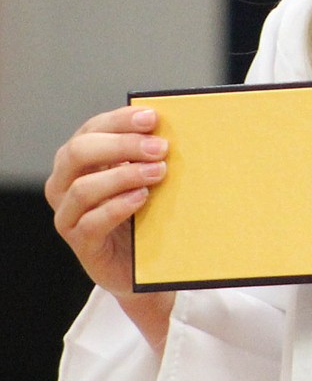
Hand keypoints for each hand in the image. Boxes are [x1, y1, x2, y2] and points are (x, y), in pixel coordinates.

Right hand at [45, 105, 173, 347]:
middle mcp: (65, 184)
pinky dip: (118, 206)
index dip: (120, 120)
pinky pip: (91, 222)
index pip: (92, 129)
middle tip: (160, 147)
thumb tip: (177, 125)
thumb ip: (149, 152)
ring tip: (159, 172)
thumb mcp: (146, 175)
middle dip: (122, 145)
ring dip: (124, 175)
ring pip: (83, 188)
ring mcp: (69, 215)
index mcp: (79, 159)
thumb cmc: (144, 209)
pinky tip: (142, 197)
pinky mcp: (81, 243)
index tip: (153, 117)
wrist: (144, 263)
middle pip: (78, 153)